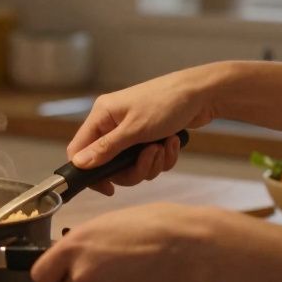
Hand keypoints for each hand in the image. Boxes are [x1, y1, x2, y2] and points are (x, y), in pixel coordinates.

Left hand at [30, 203, 217, 281]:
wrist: (191, 248)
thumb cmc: (158, 226)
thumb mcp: (110, 223)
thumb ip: (85, 243)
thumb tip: (75, 253)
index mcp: (75, 246)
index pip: (41, 274)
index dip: (52, 275)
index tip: (59, 274)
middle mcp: (82, 274)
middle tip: (112, 268)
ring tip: (135, 272)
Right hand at [69, 65, 220, 193]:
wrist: (203, 93)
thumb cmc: (167, 103)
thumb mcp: (134, 129)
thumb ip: (105, 149)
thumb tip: (78, 164)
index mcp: (102, 116)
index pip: (79, 150)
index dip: (89, 172)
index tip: (109, 187)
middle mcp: (113, 124)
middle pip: (110, 164)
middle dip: (134, 168)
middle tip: (151, 158)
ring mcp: (131, 131)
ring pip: (132, 165)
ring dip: (152, 163)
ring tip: (164, 146)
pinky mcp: (148, 136)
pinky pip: (149, 160)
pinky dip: (163, 156)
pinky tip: (173, 142)